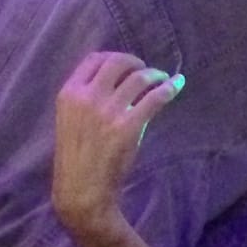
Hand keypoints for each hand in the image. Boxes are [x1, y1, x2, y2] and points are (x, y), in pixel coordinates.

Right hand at [51, 52, 182, 237]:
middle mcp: (87, 97)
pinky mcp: (128, 125)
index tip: (125, 64)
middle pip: (117, 62)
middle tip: (145, 70)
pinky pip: (155, 97)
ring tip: (162, 78)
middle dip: (135, 62)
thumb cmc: (76, 158)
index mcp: (69, 94)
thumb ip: (85, 99)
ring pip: (138, 77)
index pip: (93, 59)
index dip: (112, 57)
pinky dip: (169, 87)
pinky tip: (177, 85)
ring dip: (154, 74)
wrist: (81, 189)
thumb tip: (113, 82)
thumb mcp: (70, 120)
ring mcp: (108, 110)